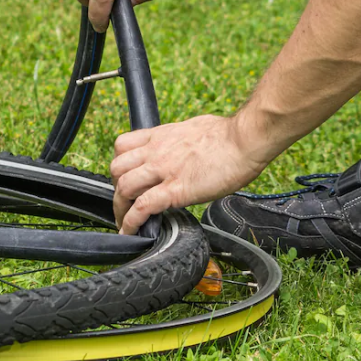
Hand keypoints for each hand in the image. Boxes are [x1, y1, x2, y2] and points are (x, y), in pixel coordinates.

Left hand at [110, 115, 270, 233]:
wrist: (245, 140)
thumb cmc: (229, 135)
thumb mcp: (192, 128)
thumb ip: (179, 140)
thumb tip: (181, 148)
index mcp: (160, 136)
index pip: (122, 146)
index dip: (119, 164)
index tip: (123, 177)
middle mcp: (156, 152)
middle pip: (116, 169)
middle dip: (115, 188)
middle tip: (124, 202)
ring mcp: (163, 170)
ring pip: (124, 188)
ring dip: (120, 208)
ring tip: (125, 222)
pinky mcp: (175, 189)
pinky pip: (143, 207)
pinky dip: (131, 222)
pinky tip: (130, 231)